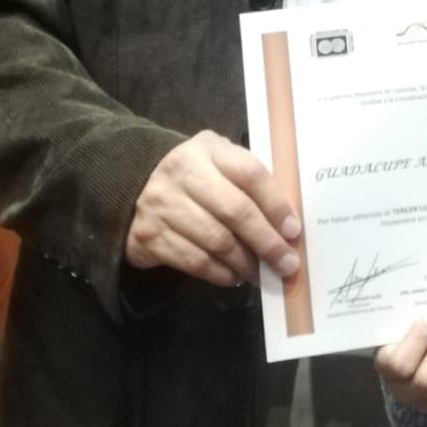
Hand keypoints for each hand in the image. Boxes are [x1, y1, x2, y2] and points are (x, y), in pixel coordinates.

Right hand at [125, 129, 301, 287]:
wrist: (132, 185)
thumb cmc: (194, 175)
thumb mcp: (218, 162)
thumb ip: (248, 182)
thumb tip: (287, 222)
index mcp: (207, 150)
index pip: (249, 174)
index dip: (276, 204)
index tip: (294, 230)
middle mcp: (182, 173)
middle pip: (235, 211)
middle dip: (267, 242)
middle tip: (286, 264)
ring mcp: (163, 205)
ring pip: (217, 242)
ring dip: (246, 263)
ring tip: (262, 273)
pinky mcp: (150, 236)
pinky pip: (195, 262)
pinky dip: (221, 274)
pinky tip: (235, 276)